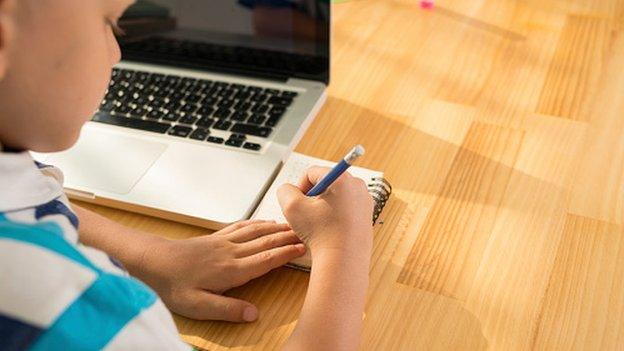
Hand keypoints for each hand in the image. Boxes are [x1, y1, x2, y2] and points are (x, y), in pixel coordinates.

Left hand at [131, 220, 304, 321]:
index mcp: (232, 270)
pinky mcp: (215, 238)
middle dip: (287, 238)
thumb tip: (254, 314)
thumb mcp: (198, 306)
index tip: (303, 249)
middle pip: (266, 242)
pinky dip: (256, 223)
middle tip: (305, 234)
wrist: (152, 261)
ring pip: (256, 232)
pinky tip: (262, 222)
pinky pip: (241, 227)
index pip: (266, 260)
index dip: (286, 254)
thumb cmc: (173, 285)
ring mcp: (223, 243)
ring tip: (291, 226)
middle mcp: (231, 253)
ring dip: (275, 228)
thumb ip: (228, 309)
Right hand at [276, 166, 373, 259]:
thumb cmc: (322, 234)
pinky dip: (334, 215)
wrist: (344, 261)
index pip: (313, 172)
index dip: (300, 187)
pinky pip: (345, 207)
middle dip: (312, 196)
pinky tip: (328, 229)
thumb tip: (289, 190)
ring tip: (318, 224)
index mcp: (342, 178)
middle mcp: (358, 186)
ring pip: (335, 196)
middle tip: (307, 214)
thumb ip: (285, 191)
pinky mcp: (367, 215)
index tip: (298, 204)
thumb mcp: (292, 207)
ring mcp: (365, 201)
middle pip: (326, 182)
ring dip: (322, 206)